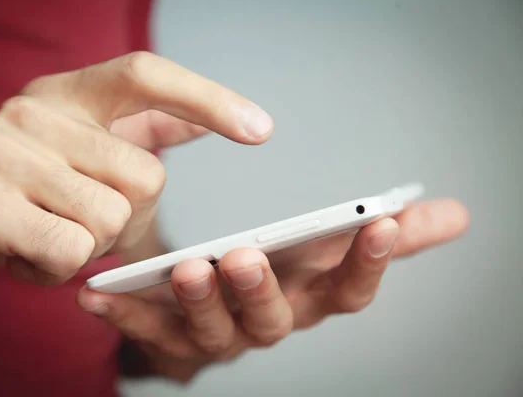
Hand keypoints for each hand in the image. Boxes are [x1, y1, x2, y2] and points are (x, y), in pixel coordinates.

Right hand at [0, 52, 273, 322]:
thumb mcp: (81, 153)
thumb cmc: (25, 195)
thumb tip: (199, 117)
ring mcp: (0, 153)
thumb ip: (141, 130)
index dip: (208, 99)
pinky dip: (57, 270)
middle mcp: (32, 112)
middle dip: (127, 218)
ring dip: (88, 246)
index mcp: (65, 94)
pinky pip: (69, 251)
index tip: (261, 129)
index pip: (145, 76)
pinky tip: (25, 256)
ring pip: (109, 219)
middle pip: (144, 175)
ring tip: (46, 234)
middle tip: (80, 220)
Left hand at [77, 198, 468, 380]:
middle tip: (247, 256)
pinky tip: (97, 295)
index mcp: (307, 300)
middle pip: (273, 319)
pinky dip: (122, 313)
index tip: (380, 222)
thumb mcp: (336, 249)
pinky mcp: (168, 336)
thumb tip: (454, 215)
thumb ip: (391, 236)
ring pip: (212, 329)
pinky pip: (145, 329)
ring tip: (186, 267)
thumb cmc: (283, 274)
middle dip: (262, 290)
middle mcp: (266, 325)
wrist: (222, 310)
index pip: (349, 293)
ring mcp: (216, 336)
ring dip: (198, 300)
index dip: (369, 264)